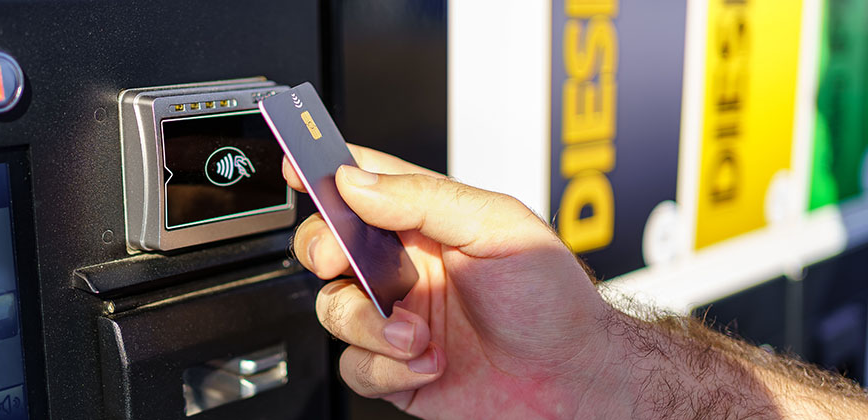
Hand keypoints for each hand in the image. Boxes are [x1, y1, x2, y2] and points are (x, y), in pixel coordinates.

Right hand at [285, 145, 619, 417]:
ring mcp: (397, 318)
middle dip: (323, 250)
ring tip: (416, 332)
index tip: (297, 167)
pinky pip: (355, 365)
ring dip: (370, 323)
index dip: (326, 172)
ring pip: (333, 308)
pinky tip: (427, 362)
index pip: (364, 185)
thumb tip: (357, 182)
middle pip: (328, 245)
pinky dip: (386, 367)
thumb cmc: (552, 301)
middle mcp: (406, 268)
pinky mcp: (395, 368)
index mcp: (428, 222)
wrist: (574, 380)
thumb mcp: (497, 227)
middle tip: (339, 259)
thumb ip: (423, 199)